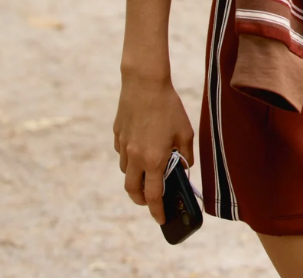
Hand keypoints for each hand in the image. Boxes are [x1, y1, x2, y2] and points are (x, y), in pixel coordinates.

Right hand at [113, 73, 194, 224]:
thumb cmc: (168, 106)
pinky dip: (130, 157)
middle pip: (132, 191)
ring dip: (136, 176)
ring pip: (126, 171)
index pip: (153, 196)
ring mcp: (123, 146)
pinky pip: (122, 153)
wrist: (144, 83)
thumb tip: (184, 167)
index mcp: (154, 159)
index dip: (157, 211)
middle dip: (140, 200)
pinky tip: (141, 146)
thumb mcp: (185, 131)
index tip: (161, 219)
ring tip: (148, 168)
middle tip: (150, 200)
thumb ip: (185, 154)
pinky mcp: (117, 135)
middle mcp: (135, 157)